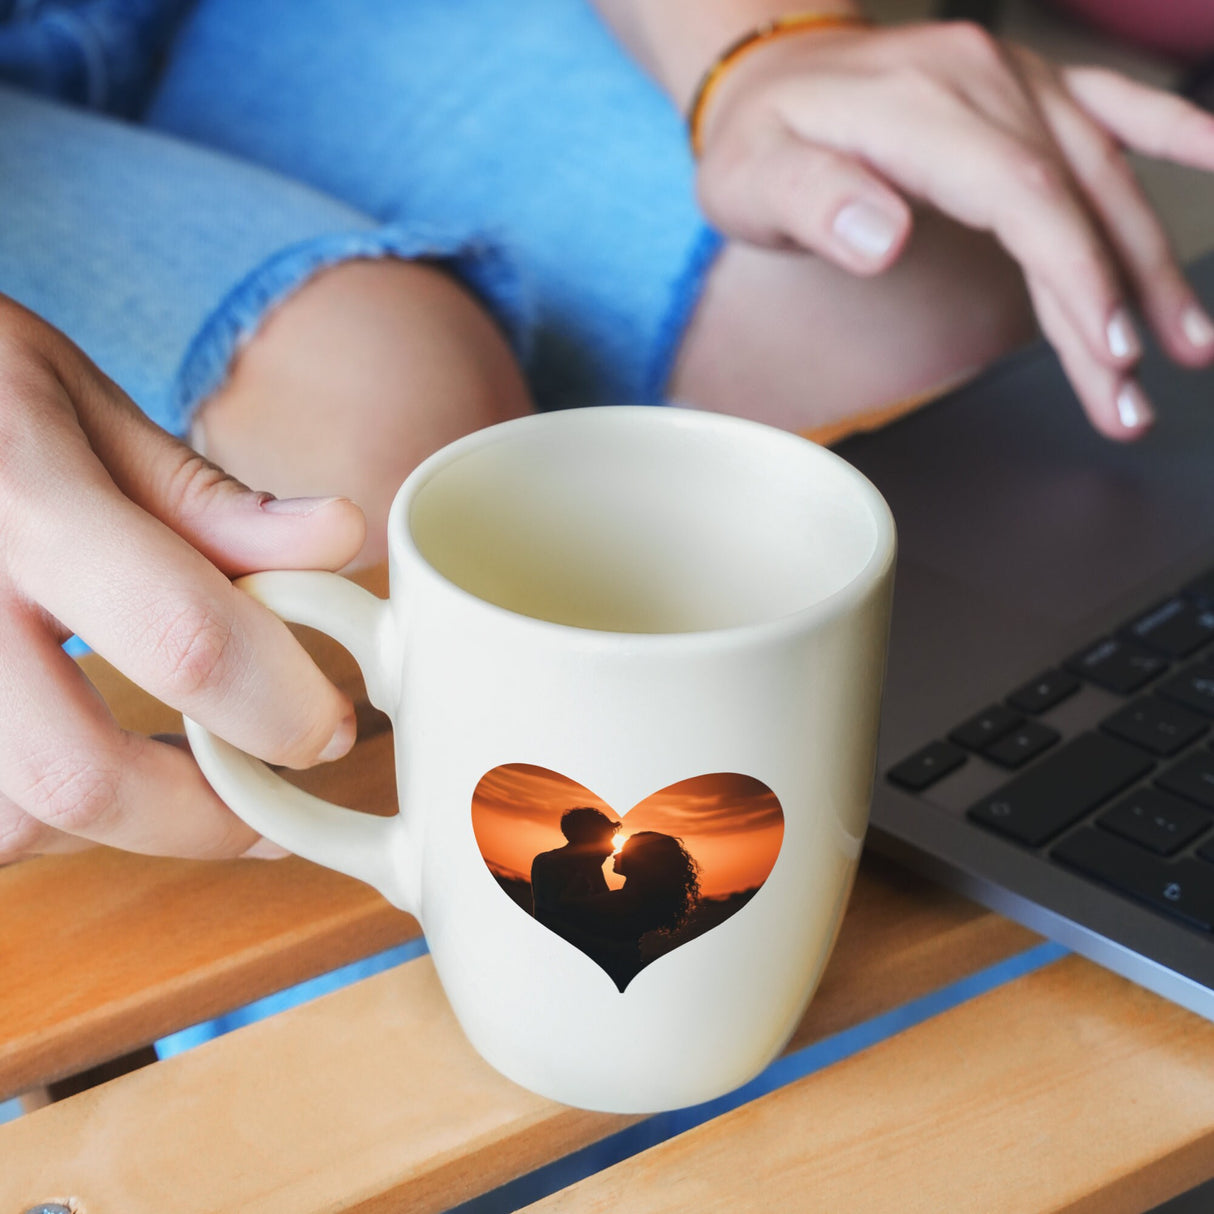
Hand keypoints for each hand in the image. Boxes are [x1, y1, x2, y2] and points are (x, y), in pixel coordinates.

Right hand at [0, 296, 366, 861]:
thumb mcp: (76, 404)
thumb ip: (201, 497)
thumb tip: (339, 536)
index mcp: (22, 500)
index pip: (183, 637)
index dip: (278, 708)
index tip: (327, 730)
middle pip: (79, 776)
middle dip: (202, 818)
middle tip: (267, 809)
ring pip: (9, 824)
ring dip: (114, 828)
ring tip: (174, 783)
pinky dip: (40, 819)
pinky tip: (82, 767)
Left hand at [694, 20, 1213, 438]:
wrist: (768, 74)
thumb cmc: (759, 141)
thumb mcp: (753, 179)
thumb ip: (813, 202)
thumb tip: (882, 234)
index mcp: (921, 105)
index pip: (1021, 196)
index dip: (1073, 275)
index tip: (1107, 348)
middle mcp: (984, 79)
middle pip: (1072, 198)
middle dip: (1118, 301)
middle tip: (1136, 394)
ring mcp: (1013, 78)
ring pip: (1104, 172)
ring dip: (1149, 261)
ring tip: (1188, 342)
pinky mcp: (1026, 88)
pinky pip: (1113, 101)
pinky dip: (1172, 130)